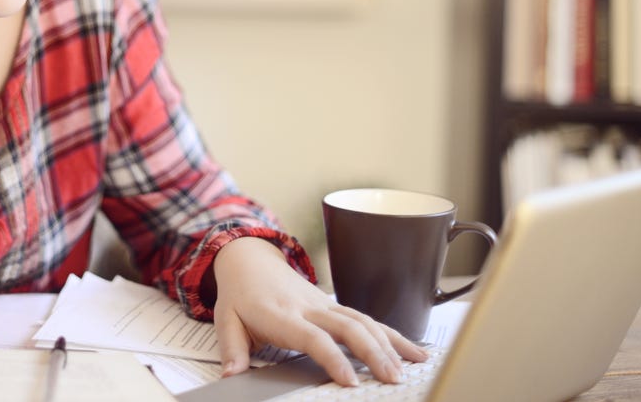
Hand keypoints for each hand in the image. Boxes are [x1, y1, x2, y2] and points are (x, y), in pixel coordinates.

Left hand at [211, 237, 427, 385]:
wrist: (249, 260)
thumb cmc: (240, 294)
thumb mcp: (226, 320)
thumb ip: (232, 349)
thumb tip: (231, 376)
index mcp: (282, 314)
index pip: (313, 337)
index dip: (334, 358)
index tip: (351, 380)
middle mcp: (308, 307)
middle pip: (348, 326)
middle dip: (374, 352)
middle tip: (392, 378)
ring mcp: (324, 304)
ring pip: (363, 320)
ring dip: (388, 344)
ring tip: (408, 369)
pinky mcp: (334, 305)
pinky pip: (367, 318)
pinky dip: (392, 334)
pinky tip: (414, 350)